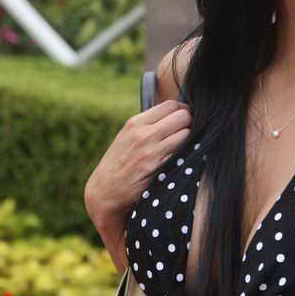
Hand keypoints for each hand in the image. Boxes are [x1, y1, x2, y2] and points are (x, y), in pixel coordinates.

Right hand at [84, 99, 191, 227]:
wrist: (105, 190)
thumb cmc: (119, 162)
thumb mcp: (127, 136)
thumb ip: (148, 124)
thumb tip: (175, 113)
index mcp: (135, 123)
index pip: (171, 105)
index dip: (181, 110)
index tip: (182, 118)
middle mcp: (144, 134)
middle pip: (182, 116)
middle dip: (188, 123)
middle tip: (185, 132)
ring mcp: (152, 151)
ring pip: (186, 134)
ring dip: (189, 139)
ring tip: (183, 145)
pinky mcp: (159, 168)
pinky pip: (183, 152)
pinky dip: (186, 153)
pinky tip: (180, 157)